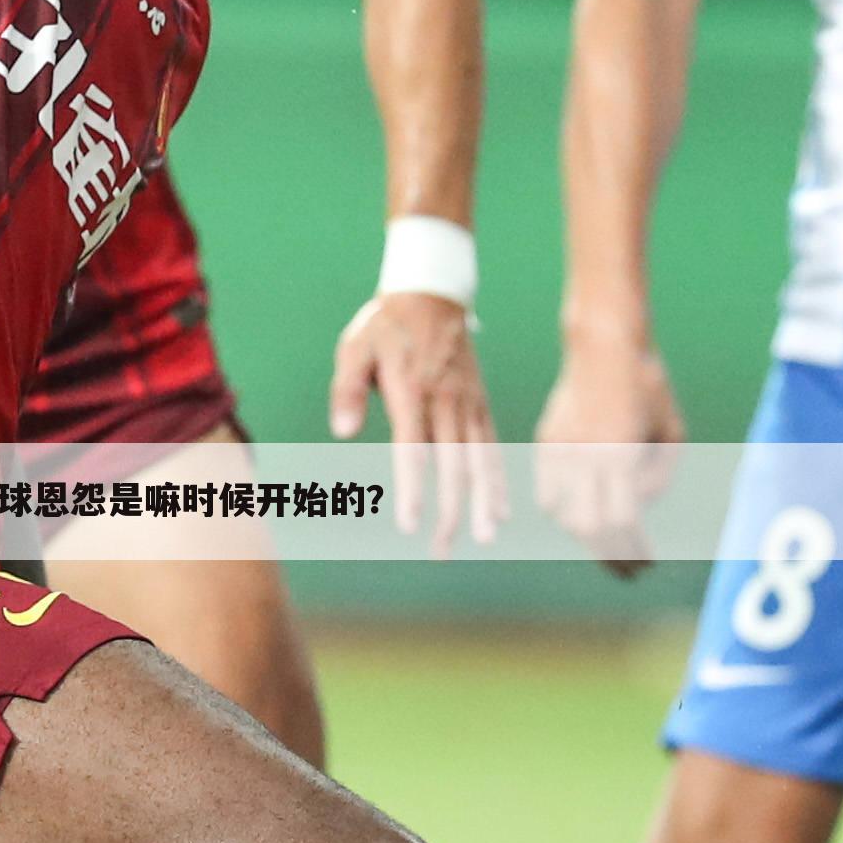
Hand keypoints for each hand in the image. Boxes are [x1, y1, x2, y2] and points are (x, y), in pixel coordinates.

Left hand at [328, 291, 502, 551]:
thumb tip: (342, 432)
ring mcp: (468, 403)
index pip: (414, 450)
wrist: (432, 293)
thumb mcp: (355, 347)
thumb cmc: (385, 325)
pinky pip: (493, 446)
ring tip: (485, 538)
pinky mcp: (480, 403)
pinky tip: (500, 509)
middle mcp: (446, 401)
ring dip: (483, 501)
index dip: (414, 489)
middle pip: (452, 465)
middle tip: (443, 549)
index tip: (410, 525)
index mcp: (412, 391)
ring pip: (480, 460)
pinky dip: (499, 479)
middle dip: (451, 510)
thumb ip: (347, 389)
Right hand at [533, 331, 683, 578]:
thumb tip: (638, 508)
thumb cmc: (648, 386)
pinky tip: (582, 517)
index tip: (647, 564)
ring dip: (587, 537)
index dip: (634, 549)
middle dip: (611, 556)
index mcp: (619, 452)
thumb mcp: (672, 430)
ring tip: (609, 547)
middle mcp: (586, 455)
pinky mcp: (546, 442)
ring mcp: (561, 449)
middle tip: (629, 572)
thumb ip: (660, 476)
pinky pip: (547, 494)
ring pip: (565, 515)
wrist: (603, 345)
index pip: (623, 520)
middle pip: (591, 526)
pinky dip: (563, 512)